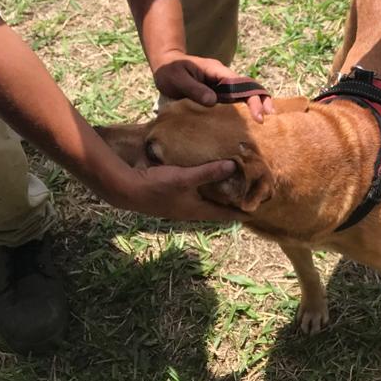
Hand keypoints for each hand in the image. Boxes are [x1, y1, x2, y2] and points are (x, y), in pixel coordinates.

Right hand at [104, 160, 245, 222]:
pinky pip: (193, 196)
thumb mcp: (185, 178)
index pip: (223, 215)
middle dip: (230, 205)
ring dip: (216, 198)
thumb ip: (208, 172)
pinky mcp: (170, 197)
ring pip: (204, 203)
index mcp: (196, 211)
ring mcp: (179, 206)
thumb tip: (232, 166)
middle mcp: (189, 211)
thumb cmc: (156, 186)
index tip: (255, 213)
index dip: (239, 214)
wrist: (125, 190)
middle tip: (246, 199)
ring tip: (230, 190)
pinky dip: (203, 190)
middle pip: (215, 210)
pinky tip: (204, 181)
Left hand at [151, 51, 273, 121]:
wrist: (165, 66)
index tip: (258, 115)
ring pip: (243, 96)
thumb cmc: (170, 70)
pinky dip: (242, 112)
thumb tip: (213, 101)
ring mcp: (221, 87)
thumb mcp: (178, 78)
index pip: (241, 84)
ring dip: (254, 107)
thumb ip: (194, 89)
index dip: (252, 99)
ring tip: (261, 124)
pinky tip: (245, 125)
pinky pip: (232, 103)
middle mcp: (223, 79)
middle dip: (260, 102)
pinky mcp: (216, 96)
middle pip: (248, 89)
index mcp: (218, 71)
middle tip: (266, 120)